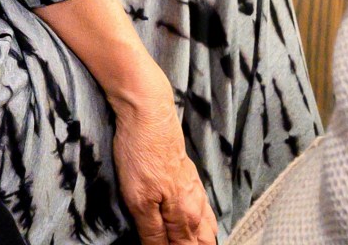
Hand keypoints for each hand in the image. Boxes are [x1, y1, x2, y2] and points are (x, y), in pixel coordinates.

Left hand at [112, 85, 216, 244]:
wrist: (149, 116)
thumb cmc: (142, 156)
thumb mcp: (139, 200)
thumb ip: (152, 232)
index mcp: (186, 217)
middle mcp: (197, 208)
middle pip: (203, 244)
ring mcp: (196, 193)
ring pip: (208, 230)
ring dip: (201, 243)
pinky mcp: (191, 181)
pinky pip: (206, 214)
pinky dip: (204, 228)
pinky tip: (197, 229)